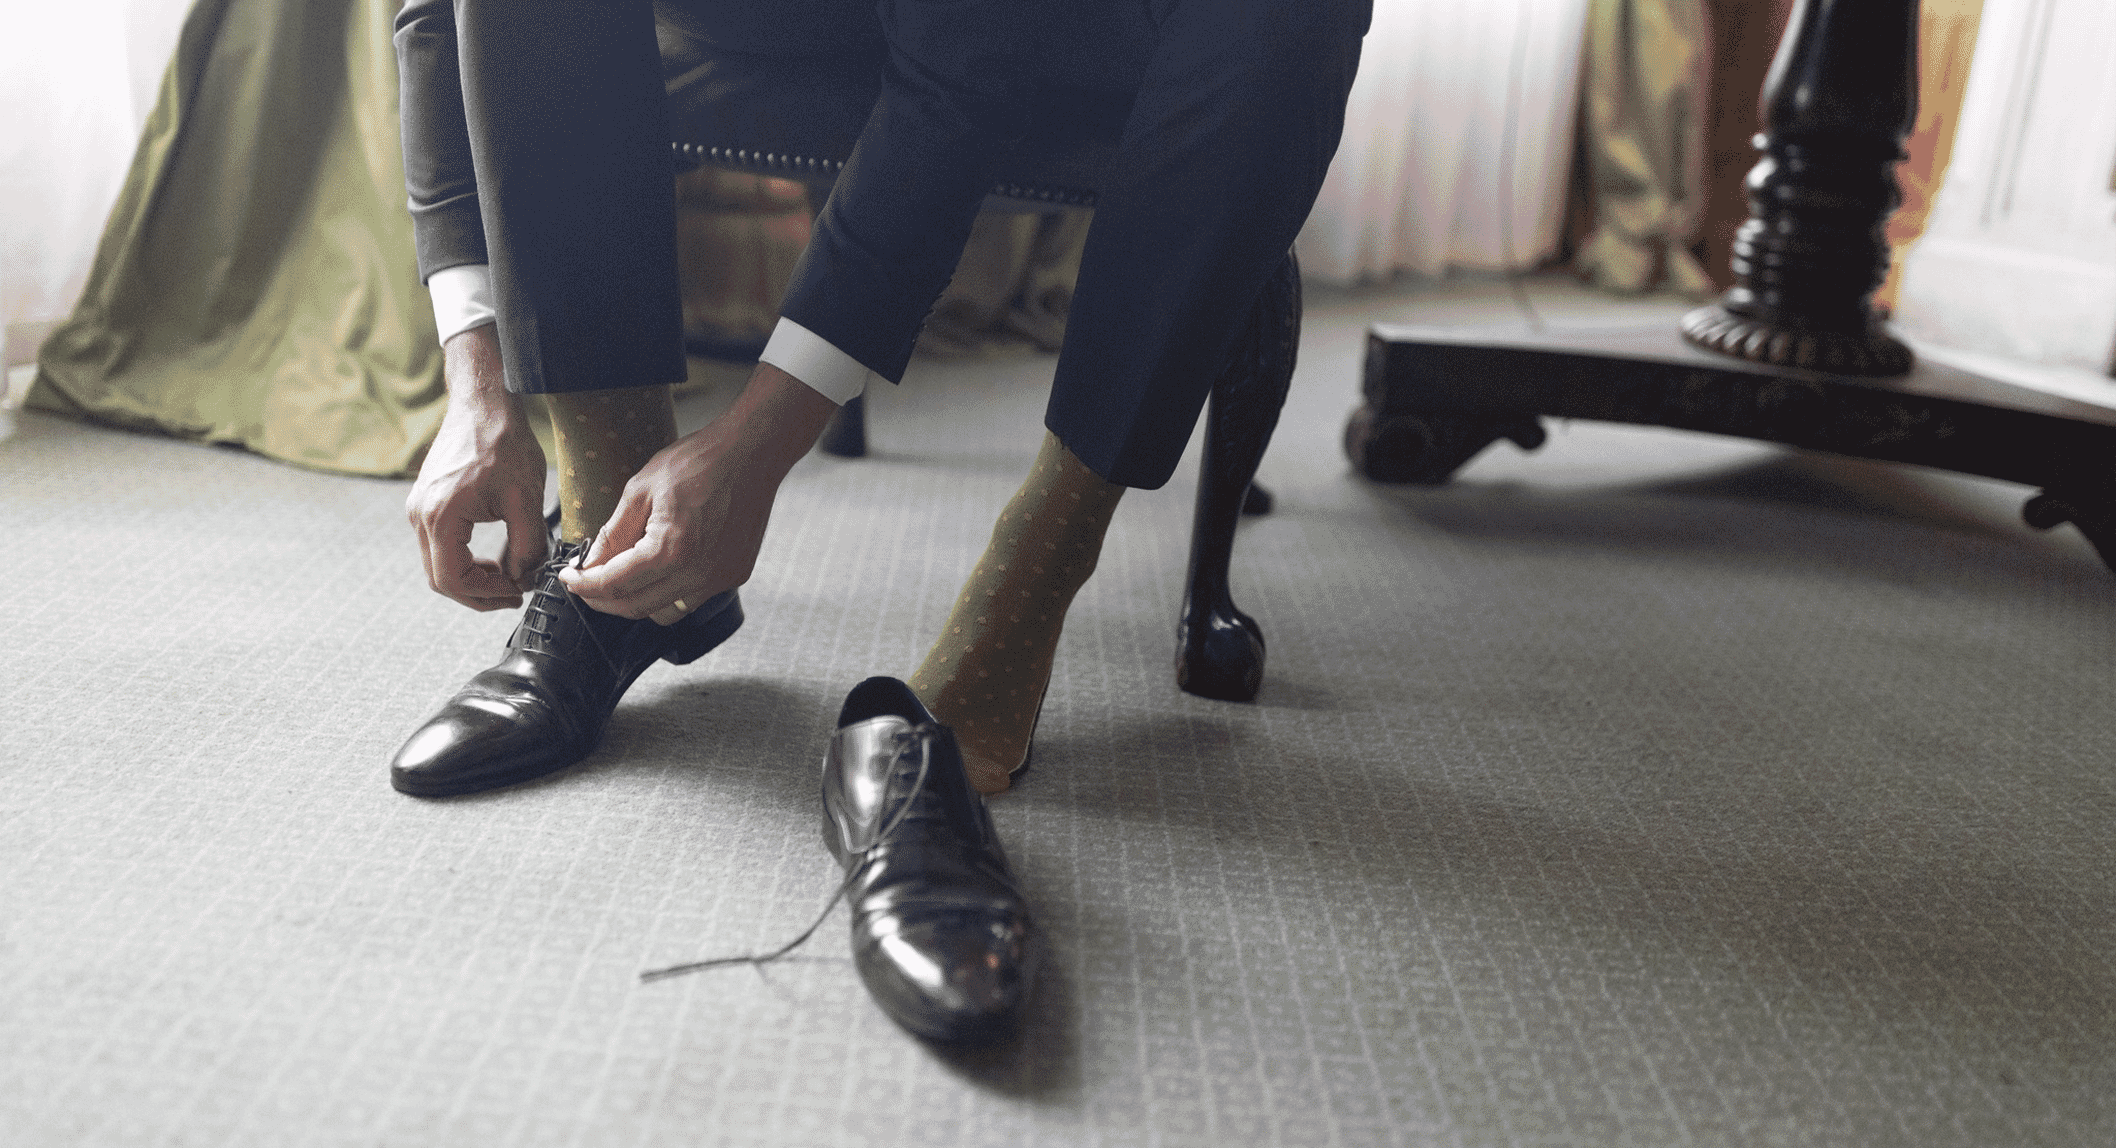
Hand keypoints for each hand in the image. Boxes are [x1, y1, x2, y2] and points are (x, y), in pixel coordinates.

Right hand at [405, 325, 549, 610]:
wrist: (483, 403)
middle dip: (479, 593)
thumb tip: (524, 578)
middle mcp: (420, 516)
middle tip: (515, 591)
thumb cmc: (504, 443)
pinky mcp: (425, 503)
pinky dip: (464, 559)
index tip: (518, 592)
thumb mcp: (526, 499)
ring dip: (472, 578)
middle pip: (440, 579)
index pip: (453, 580)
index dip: (487, 595)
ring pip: (438, 565)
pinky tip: (494, 557)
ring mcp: (418, 509)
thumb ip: (527, 547)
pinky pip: (439, 546)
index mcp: (441, 517)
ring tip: (509, 575)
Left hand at [559, 363, 835, 622]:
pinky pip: (691, 600)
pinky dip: (669, 592)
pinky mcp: (734, 575)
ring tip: (625, 575)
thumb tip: (591, 564)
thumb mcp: (640, 490)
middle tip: (587, 582)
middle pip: (635, 607)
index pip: (613, 584)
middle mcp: (697, 573)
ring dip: (637, 601)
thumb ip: (613, 533)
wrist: (751, 453)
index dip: (584, 585)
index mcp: (670, 550)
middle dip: (603, 599)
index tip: (570, 579)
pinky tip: (662, 567)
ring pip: (663, 613)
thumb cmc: (699, 462)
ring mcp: (719, 579)